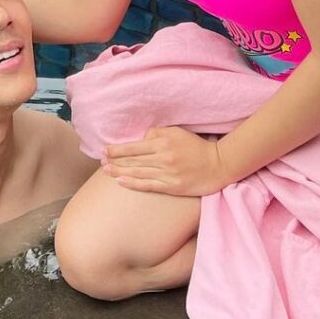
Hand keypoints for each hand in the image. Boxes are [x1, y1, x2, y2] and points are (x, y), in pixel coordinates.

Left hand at [102, 126, 226, 196]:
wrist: (218, 164)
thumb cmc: (196, 146)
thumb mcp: (177, 132)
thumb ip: (157, 133)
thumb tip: (141, 138)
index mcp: (163, 142)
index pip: (134, 146)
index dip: (117, 149)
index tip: (105, 150)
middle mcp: (163, 157)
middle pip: (133, 160)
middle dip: (115, 160)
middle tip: (101, 161)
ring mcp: (168, 173)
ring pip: (138, 172)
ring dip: (120, 171)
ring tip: (106, 171)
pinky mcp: (172, 186)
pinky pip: (149, 185)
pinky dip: (133, 183)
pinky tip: (121, 182)